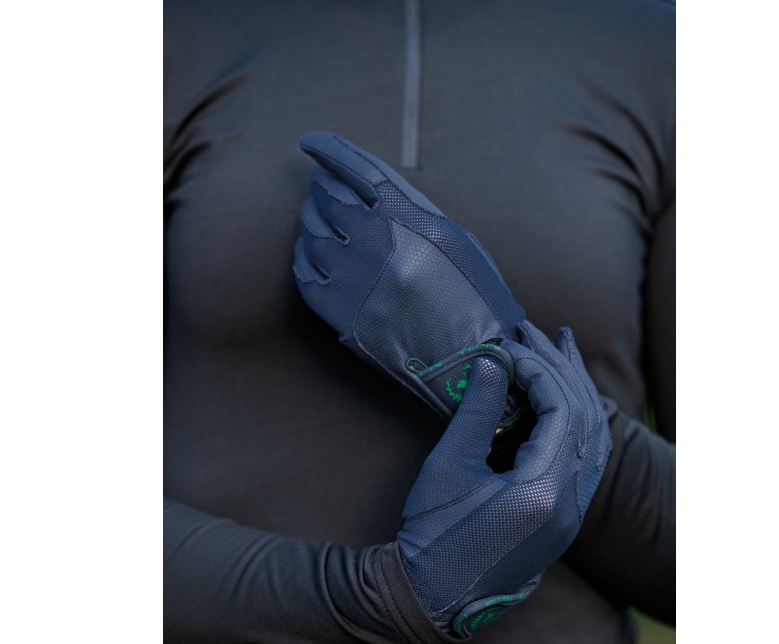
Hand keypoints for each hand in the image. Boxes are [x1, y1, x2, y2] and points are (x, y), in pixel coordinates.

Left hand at [294, 131, 526, 422]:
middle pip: (329, 199)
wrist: (472, 366)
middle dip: (322, 187)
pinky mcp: (340, 316)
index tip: (309, 142)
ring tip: (319, 217)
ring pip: (312, 235)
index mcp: (411, 222)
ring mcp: (353, 283)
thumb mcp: (456, 241)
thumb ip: (410, 212)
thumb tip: (366, 194)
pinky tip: (310, 251)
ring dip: (312, 220)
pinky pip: (304, 274)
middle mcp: (377, 247)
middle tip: (321, 185)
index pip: (357, 170)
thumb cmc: (475, 301)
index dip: (329, 151)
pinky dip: (304, 255)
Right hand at [398, 327, 610, 636]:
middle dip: (560, 368)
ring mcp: (572, 515)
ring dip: (577, 390)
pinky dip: (577, 421)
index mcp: (543, 492)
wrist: (434, 597)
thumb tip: (493, 361)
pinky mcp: (564, 520)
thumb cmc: (433, 534)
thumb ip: (476, 409)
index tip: (506, 348)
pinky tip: (563, 399)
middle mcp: (570, 504)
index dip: (537, 369)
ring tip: (561, 349)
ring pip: (594, 438)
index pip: (562, 410)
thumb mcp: (449, 466)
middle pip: (585, 418)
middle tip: (534, 332)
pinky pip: (586, 459)